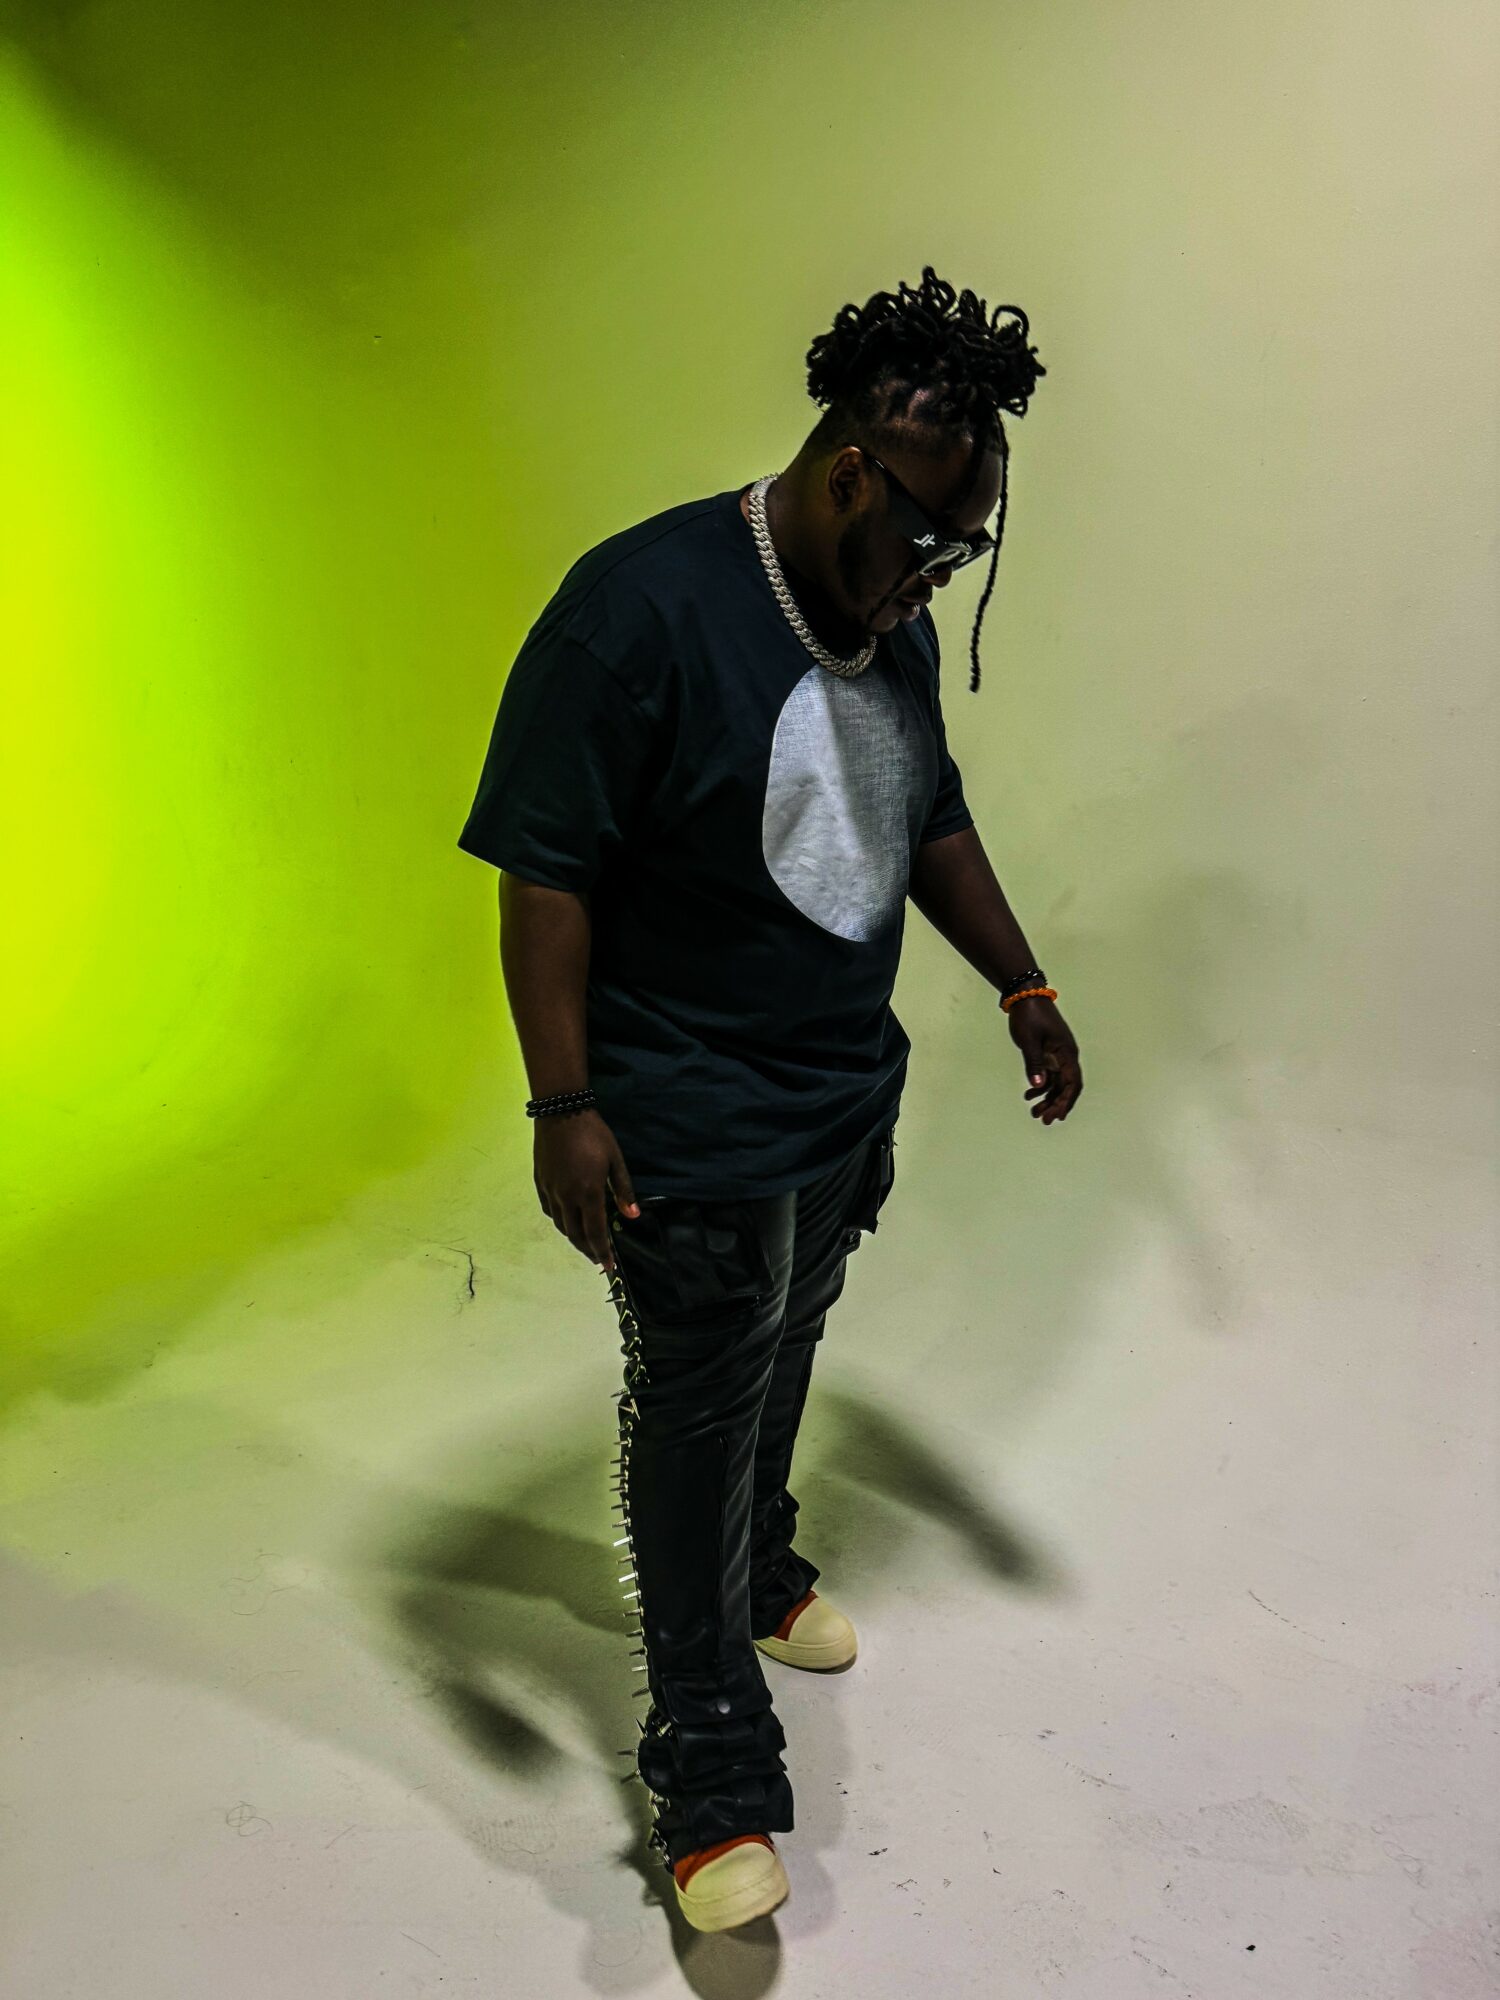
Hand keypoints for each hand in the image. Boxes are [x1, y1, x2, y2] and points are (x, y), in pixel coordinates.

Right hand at [534, 1109, 639, 1272]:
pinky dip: (560, 1221)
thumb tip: (632, 1216)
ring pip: (561, 1225)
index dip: (602, 1252)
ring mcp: (551, 1191)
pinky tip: (567, 1220)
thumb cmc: (593, 1134)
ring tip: (585, 1243)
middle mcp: (567, 1197)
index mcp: (588, 1192)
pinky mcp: (540, 1183)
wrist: (561, 1113)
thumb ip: (623, 1190)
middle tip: (598, 1258)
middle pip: (576, 1234)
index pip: (595, 1232)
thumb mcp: (615, 1159)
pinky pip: (549, 1210)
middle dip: (588, 1250)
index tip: (608, 1267)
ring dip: (573, 1238)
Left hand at [1008, 995, 1082, 1123]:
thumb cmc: (1029, 1015)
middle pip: (1065, 1086)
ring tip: (1034, 1113)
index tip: (1057, 1116)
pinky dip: (1040, 1086)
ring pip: (1056, 1082)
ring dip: (1047, 1098)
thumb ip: (1034, 1064)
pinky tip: (1029, 1096)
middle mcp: (1065, 1056)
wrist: (1025, 994)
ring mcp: (1057, 1054)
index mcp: (1066, 1053)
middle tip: (1043, 1120)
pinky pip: (1048, 1074)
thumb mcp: (1029, 1041)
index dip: (1066, 1101)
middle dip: (1056, 1105)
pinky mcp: (1048, 1052)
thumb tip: (1038, 1086)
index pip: (1072, 1083)